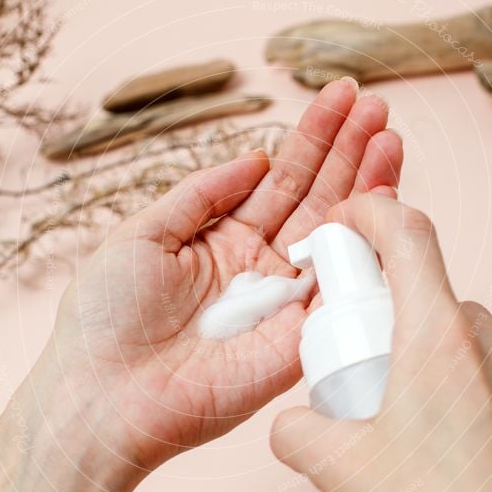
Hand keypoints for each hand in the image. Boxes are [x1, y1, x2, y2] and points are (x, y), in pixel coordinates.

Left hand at [51, 79, 401, 475]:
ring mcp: (283, 303)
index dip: (312, 138)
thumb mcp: (144, 233)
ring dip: (366, 186)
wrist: (102, 395)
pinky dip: (365, 247)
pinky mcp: (297, 341)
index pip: (281, 179)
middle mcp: (261, 266)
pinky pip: (339, 289)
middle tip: (377, 107)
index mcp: (224, 239)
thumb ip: (203, 193)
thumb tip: (256, 157)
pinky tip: (384, 201)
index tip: (341, 96)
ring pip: (337, 235)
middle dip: (348, 152)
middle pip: (316, 199)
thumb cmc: (106, 316)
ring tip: (389, 137)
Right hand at [271, 193, 491, 491]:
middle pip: (430, 289)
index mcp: (437, 339)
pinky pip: (480, 379)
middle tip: (351, 349)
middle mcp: (486, 351)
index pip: (409, 235)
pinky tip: (423, 447)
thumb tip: (295, 426)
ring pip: (457, 338)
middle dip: (385, 304)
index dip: (371, 211)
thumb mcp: (332, 466)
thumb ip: (299, 429)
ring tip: (386, 412)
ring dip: (417, 351)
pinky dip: (447, 390)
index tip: (344, 220)